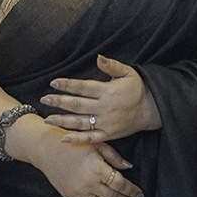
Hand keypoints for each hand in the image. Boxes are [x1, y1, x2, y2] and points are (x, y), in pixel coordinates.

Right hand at [10, 117, 142, 196]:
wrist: (46, 149)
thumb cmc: (72, 142)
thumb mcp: (96, 143)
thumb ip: (114, 157)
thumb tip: (129, 167)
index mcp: (97, 168)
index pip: (121, 184)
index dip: (132, 190)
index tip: (140, 193)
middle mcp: (88, 183)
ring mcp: (78, 192)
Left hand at [42, 55, 160, 143]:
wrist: (152, 110)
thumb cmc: (138, 88)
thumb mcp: (128, 72)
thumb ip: (111, 65)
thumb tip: (97, 57)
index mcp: (107, 91)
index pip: (82, 87)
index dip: (67, 85)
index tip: (53, 83)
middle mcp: (104, 107)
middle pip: (77, 105)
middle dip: (59, 102)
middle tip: (44, 100)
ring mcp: (106, 123)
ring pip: (80, 122)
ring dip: (63, 121)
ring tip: (48, 119)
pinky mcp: (108, 134)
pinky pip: (90, 137)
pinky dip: (77, 139)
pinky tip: (64, 138)